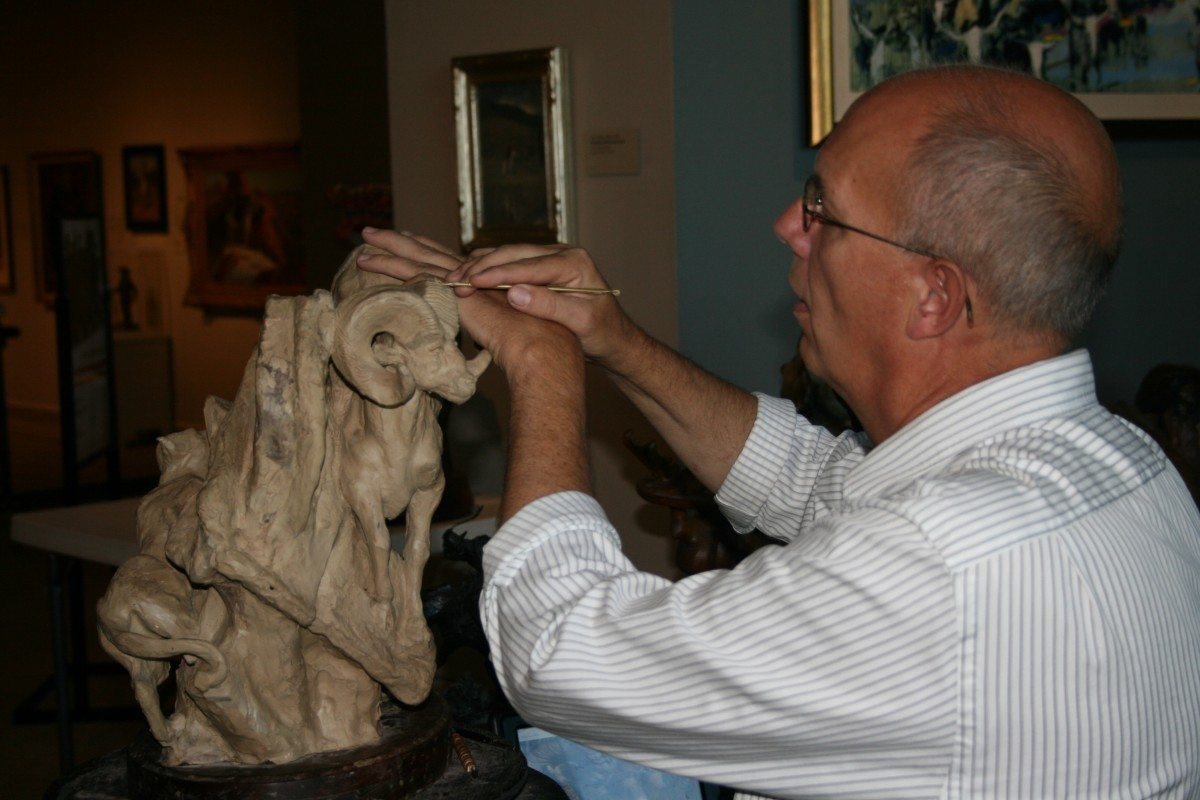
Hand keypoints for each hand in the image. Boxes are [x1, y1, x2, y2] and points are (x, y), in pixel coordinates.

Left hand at [357, 229, 580, 377]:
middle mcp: (467, 275)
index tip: (411, 239)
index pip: (447, 261)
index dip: (427, 248)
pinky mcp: (449, 289)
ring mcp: (457, 280)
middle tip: (376, 232)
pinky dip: (387, 264)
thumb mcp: (501, 333)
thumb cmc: (528, 345)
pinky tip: (367, 261)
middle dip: (401, 240)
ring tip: (365, 236)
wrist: (535, 342)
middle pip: (428, 251)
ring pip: (415, 256)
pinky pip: (410, 271)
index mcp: (480, 283)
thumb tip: (483, 342)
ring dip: (387, 246)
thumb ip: (487, 329)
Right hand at [443, 244, 636, 364]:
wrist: (614, 338)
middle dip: (482, 267)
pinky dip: (488, 271)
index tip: (472, 282)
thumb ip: (549, 305)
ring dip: (480, 266)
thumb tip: (514, 293)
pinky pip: (510, 265)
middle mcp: (562, 254)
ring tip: (454, 279)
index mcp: (574, 261)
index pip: (529, 264)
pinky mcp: (541, 269)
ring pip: (508, 256)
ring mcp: (550, 259)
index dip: (497, 273)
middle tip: (454, 281)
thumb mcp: (580, 322)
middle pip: (514, 254)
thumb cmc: (602, 333)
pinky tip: (468, 279)